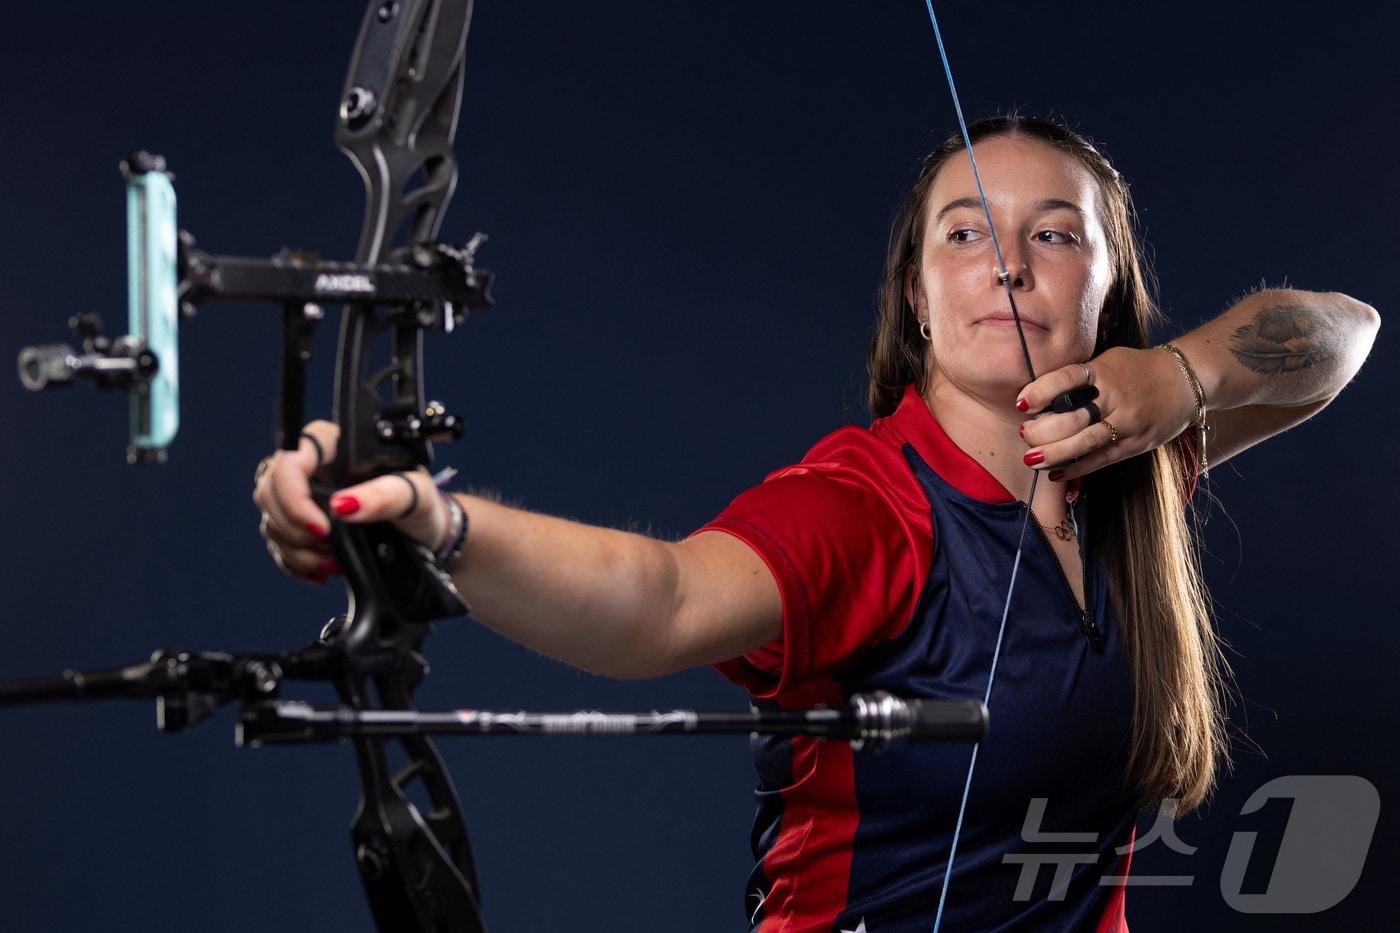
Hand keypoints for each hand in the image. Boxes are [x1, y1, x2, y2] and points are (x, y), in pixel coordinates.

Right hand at [251, 420, 452, 583]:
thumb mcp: (414, 494)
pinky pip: (278, 543)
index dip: (295, 499)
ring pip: (271, 521)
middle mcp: (313, 465)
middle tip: (330, 545)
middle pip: (270, 492)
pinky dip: (297, 562)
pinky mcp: (301, 520)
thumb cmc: (421, 502)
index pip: (290, 462)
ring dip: (298, 550)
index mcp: (335, 445)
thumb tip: (343, 506)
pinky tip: (323, 568)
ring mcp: (303, 493)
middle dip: (295, 529)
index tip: (322, 529)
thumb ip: (383, 496)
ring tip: (335, 559)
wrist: (423, 530)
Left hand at [1016, 346, 1195, 481]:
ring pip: (1087, 441)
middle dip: (1043, 430)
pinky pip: (1103, 458)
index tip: (1021, 403)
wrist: (1186, 380)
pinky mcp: (1136, 443)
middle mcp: (1115, 396)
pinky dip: (1078, 468)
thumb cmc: (1137, 369)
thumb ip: (1080, 376)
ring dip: (1056, 453)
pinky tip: (1056, 474)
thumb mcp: (1109, 361)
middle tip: (1023, 435)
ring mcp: (1127, 422)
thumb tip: (1039, 394)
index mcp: (1104, 371)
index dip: (1041, 390)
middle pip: (1074, 416)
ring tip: (1031, 459)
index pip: (1068, 378)